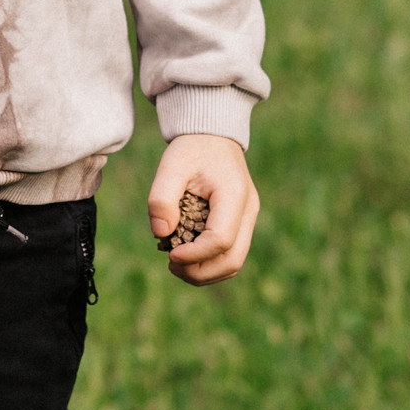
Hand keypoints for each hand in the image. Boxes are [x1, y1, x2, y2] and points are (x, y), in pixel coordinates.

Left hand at [148, 135, 258, 285]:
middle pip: (232, 260)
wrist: (212, 137)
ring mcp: (248, 219)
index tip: (170, 255)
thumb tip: (160, 234)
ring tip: (176, 265)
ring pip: (234, 263)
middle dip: (200, 272)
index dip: (194, 254)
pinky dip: (209, 264)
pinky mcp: (241, 224)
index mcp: (234, 195)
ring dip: (205, 272)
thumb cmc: (192, 149)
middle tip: (171, 266)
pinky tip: (186, 257)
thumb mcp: (171, 165)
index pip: (221, 240)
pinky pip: (230, 255)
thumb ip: (161, 197)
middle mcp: (249, 211)